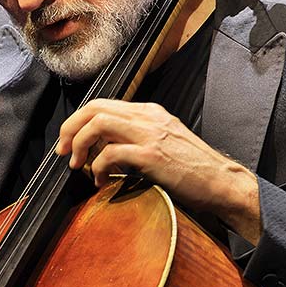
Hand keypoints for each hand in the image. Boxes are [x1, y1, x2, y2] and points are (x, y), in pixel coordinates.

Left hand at [56, 99, 261, 244]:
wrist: (223, 182)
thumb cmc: (194, 170)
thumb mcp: (165, 143)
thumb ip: (137, 139)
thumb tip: (104, 150)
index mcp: (150, 112)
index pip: (102, 104)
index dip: (78, 121)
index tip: (68, 142)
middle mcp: (148, 117)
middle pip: (94, 108)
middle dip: (70, 129)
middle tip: (62, 152)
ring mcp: (150, 134)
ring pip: (98, 124)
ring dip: (79, 145)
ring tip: (77, 165)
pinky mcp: (152, 155)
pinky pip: (110, 153)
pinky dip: (98, 168)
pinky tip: (101, 182)